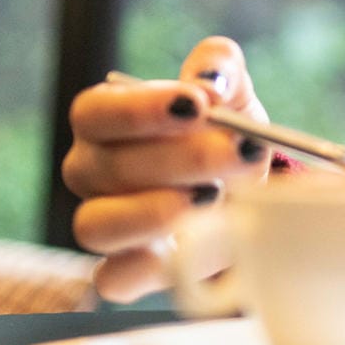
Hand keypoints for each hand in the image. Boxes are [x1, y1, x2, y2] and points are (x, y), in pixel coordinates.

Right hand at [62, 37, 270, 301]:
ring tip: (215, 197)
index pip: (95, 112)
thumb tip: (209, 80)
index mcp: (105, 120)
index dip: (142, 109)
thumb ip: (220, 66)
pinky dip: (148, 268)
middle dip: (182, 159)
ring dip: (157, 212)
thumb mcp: (232, 92)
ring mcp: (103, 223)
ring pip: (96, 225)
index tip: (198, 105)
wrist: (252, 191)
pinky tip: (190, 245)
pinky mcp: (126, 269)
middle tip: (240, 151)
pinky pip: (114, 278)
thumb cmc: (226, 133)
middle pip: (107, 167)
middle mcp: (91, 172)